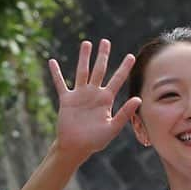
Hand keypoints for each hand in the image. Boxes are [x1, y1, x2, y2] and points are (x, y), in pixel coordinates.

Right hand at [51, 38, 139, 160]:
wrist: (76, 148)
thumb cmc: (95, 141)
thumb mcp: (112, 127)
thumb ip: (125, 113)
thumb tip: (138, 99)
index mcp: (106, 99)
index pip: (117, 79)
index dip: (124, 67)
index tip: (131, 55)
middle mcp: (94, 93)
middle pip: (99, 69)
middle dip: (102, 55)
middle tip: (105, 41)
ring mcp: (80, 95)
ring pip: (82, 71)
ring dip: (84, 58)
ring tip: (86, 43)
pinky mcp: (67, 100)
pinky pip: (61, 83)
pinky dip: (56, 73)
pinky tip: (52, 61)